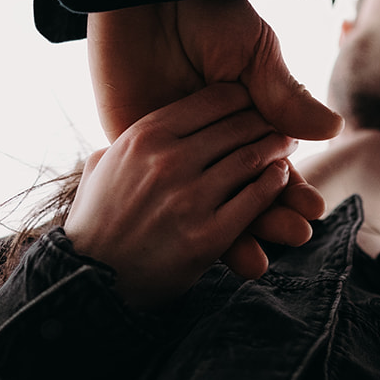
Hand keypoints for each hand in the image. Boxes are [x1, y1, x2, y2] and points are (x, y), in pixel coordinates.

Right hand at [63, 83, 300, 309]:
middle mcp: (167, 162)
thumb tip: (140, 123)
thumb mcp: (100, 168)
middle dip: (266, 122)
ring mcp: (189, 199)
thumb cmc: (95, 223)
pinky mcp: (208, 236)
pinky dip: (275, 185)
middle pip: (237, 127)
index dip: (243, 98)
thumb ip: (125, 142)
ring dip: (277, 150)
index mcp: (143, 137)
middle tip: (282, 125)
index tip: (256, 102)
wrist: (93, 281)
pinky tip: (281, 178)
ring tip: (286, 147)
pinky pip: (255, 199)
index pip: (212, 100)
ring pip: (251, 160)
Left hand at [88, 0, 341, 275]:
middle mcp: (210, 136)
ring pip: (206, 199)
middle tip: (294, 235)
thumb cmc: (205, 11)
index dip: (290, 189)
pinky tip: (211, 243)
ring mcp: (174, 145)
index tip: (311, 210)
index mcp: (243, 114)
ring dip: (234, 231)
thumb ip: (283, 95)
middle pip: (242, 189)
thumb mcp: (253, 52)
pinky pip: (163, 190)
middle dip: (270, 217)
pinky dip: (184, 219)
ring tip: (259, 255)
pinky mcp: (136, 144)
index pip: (270, 164)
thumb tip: (333, 129)